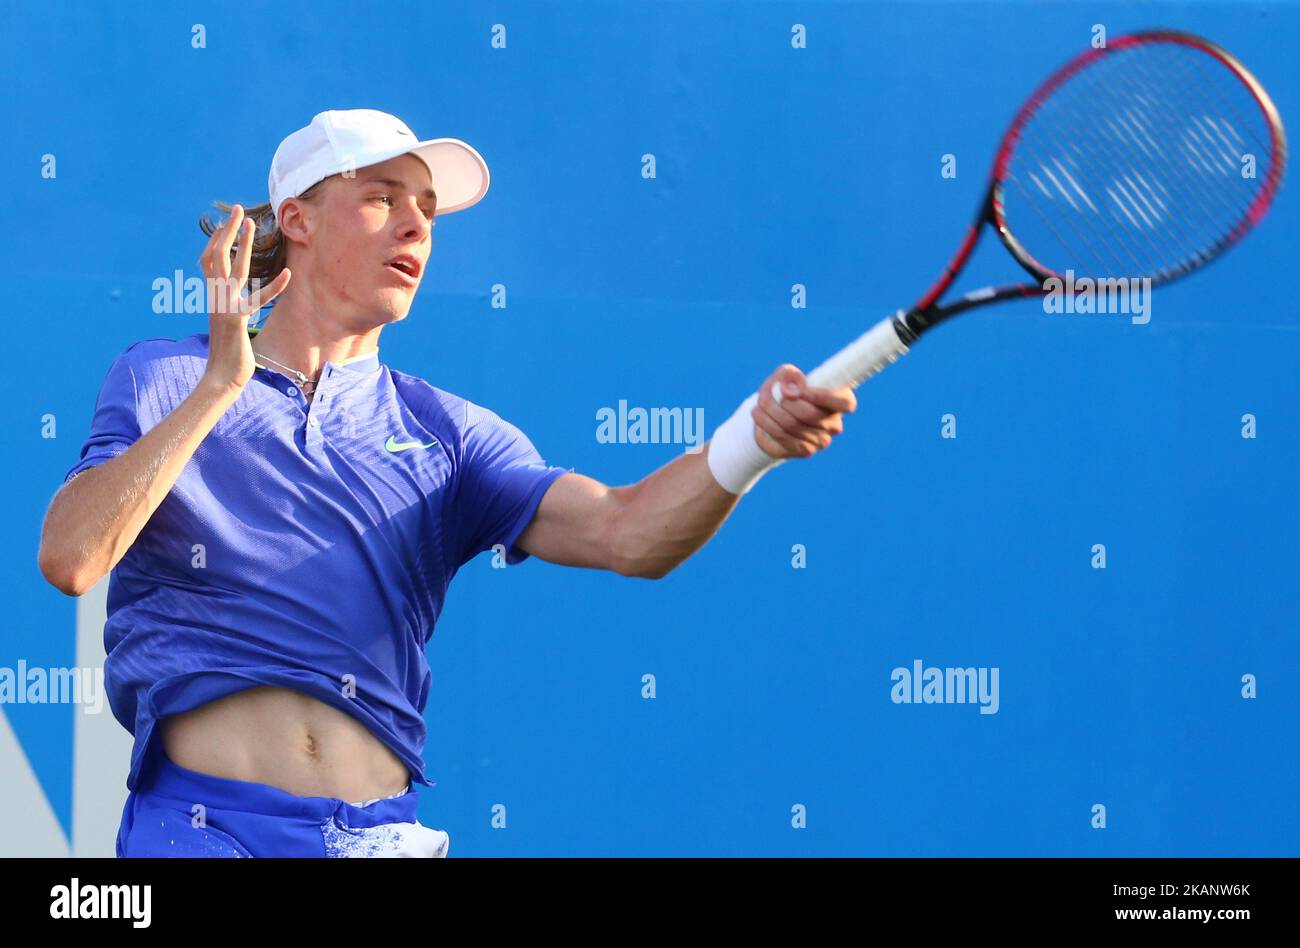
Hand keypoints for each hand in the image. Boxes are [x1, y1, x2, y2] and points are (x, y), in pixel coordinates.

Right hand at [199, 204, 290, 393]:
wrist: (221, 375)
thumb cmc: (228, 351)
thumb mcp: (226, 322)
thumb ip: (226, 306)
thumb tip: (229, 296)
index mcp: (212, 297)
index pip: (209, 261)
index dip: (217, 240)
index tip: (226, 223)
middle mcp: (215, 297)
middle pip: (218, 256)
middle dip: (228, 231)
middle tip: (237, 209)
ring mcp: (225, 307)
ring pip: (234, 269)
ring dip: (243, 245)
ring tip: (252, 224)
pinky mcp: (237, 320)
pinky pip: (257, 300)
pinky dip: (274, 287)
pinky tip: (288, 274)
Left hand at [750, 364, 856, 458]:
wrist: (772, 415)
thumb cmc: (785, 389)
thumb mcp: (786, 375)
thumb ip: (790, 376)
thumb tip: (791, 390)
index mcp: (840, 401)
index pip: (845, 402)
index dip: (824, 397)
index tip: (802, 391)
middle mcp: (835, 424)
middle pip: (810, 414)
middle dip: (783, 403)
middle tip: (766, 395)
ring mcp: (822, 440)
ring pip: (793, 426)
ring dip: (770, 412)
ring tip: (758, 403)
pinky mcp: (806, 451)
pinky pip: (784, 438)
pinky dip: (767, 425)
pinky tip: (758, 414)